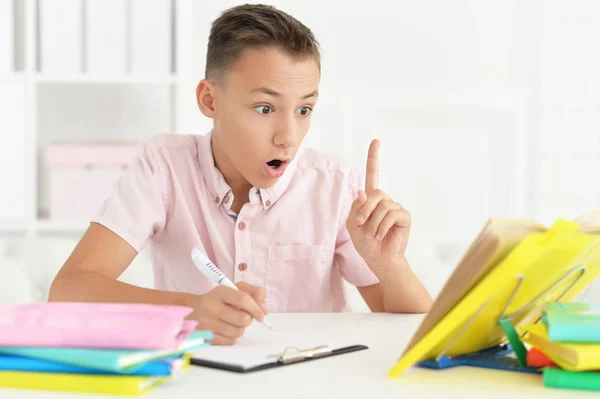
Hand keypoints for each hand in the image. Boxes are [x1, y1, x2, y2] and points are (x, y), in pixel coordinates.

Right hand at [188, 282, 267, 344]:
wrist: (190, 310)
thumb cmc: (218, 299)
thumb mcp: (234, 288)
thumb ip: (254, 293)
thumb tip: (264, 308)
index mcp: (219, 292)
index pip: (243, 299)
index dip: (256, 308)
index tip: (262, 314)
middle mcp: (210, 307)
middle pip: (243, 319)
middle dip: (248, 319)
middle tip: (243, 316)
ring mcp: (207, 324)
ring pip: (239, 332)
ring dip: (240, 328)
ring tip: (232, 321)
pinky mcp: (206, 338)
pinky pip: (231, 341)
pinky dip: (232, 336)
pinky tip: (225, 329)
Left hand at [346, 139, 411, 273]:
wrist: (379, 260)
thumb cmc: (365, 244)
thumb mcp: (353, 225)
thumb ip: (355, 208)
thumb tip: (361, 191)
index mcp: (371, 200)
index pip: (373, 175)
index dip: (374, 158)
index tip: (376, 141)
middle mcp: (385, 200)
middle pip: (375, 193)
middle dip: (365, 210)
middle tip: (362, 225)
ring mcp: (396, 207)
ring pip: (382, 205)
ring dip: (373, 223)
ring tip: (373, 235)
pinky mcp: (404, 216)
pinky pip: (391, 214)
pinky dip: (382, 227)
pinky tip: (382, 235)